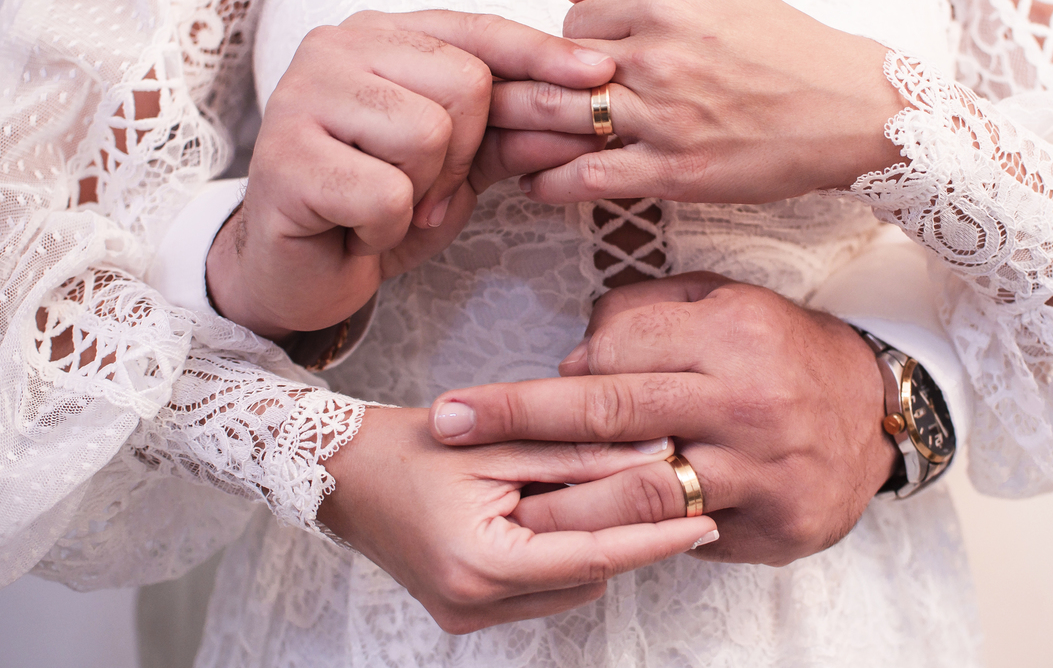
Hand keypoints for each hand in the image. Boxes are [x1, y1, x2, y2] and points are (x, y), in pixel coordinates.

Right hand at [207, 10, 615, 337]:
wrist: (300, 272)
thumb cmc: (377, 207)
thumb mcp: (457, 170)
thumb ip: (510, 137)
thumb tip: (586, 114)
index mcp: (381, 36)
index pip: (477, 31)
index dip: (540, 55)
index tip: (597, 75)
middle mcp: (337, 47)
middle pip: (465, 83)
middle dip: (464, 155)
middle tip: (424, 192)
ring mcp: (302, 93)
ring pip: (427, 133)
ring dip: (422, 193)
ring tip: (385, 206)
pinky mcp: (285, 155)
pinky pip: (387, 192)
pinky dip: (386, 227)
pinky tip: (355, 229)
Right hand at [317, 407, 716, 633]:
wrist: (342, 473)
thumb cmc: (411, 446)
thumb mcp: (499, 441)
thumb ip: (578, 450)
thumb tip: (655, 450)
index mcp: (480, 563)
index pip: (593, 556)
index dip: (654, 539)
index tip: (704, 522)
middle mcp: (474, 604)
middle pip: (586, 579)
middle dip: (629, 539)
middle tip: (672, 497)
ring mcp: (466, 617)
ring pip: (568, 589)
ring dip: (596, 548)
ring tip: (610, 497)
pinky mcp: (465, 613)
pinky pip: (539, 592)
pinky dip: (564, 557)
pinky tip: (566, 516)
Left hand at [427, 272, 898, 565]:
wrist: (875, 411)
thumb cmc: (783, 350)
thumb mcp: (727, 302)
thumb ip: (650, 315)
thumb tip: (576, 355)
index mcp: (730, 333)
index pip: (616, 350)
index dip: (561, 371)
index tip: (512, 391)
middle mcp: (745, 399)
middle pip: (610, 413)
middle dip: (517, 418)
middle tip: (448, 423)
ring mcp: (762, 468)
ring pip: (640, 493)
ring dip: (564, 506)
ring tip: (504, 511)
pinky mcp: (776, 524)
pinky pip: (692, 536)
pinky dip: (640, 539)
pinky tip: (599, 540)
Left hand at [487, 0, 906, 203]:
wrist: (850, 109)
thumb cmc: (788, 49)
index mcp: (667, 6)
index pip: (574, 21)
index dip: (569, 44)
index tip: (579, 64)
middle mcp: (659, 58)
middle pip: (558, 69)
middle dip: (536, 88)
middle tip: (521, 103)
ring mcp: (664, 118)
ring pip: (564, 120)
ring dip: (530, 134)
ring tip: (511, 145)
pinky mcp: (675, 171)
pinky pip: (590, 175)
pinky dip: (554, 182)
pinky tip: (539, 185)